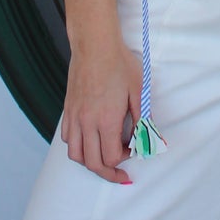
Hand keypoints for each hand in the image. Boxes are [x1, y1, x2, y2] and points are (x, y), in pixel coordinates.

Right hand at [61, 29, 141, 184]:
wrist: (95, 45)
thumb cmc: (119, 65)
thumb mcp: (139, 92)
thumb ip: (143, 121)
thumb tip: (151, 142)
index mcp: (106, 120)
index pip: (112, 157)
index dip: (125, 160)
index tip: (133, 149)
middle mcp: (87, 122)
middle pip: (92, 163)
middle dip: (108, 172)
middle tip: (120, 173)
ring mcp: (75, 116)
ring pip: (75, 154)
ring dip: (90, 162)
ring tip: (103, 159)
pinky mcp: (67, 110)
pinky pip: (67, 138)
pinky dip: (77, 146)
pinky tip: (89, 140)